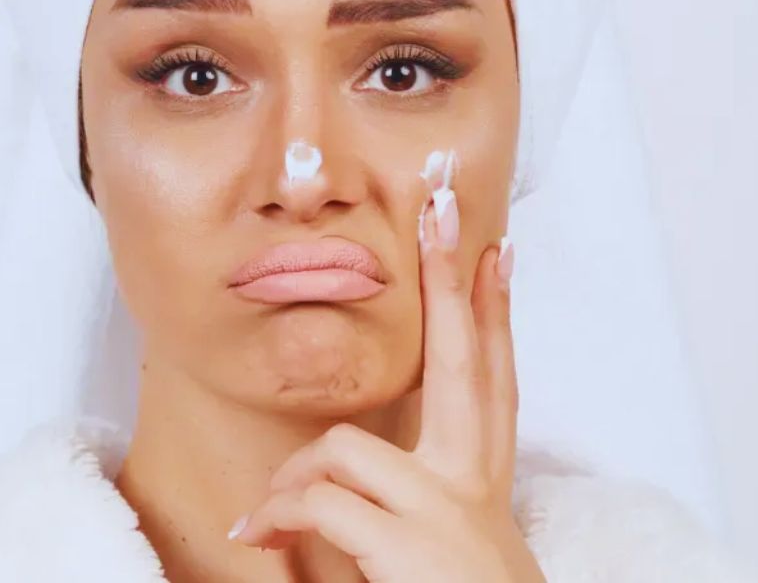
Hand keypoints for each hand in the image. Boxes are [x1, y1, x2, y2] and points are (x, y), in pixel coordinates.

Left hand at [228, 153, 543, 581]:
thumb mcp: (435, 553)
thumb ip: (401, 506)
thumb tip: (342, 473)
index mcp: (481, 493)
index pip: (492, 385)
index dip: (493, 316)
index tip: (495, 249)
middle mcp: (474, 493)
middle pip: (465, 366)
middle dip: (451, 284)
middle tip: (446, 208)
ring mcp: (447, 515)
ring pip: (346, 448)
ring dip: (294, 480)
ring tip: (269, 519)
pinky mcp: (411, 544)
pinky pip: (319, 501)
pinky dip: (279, 517)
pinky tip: (262, 541)